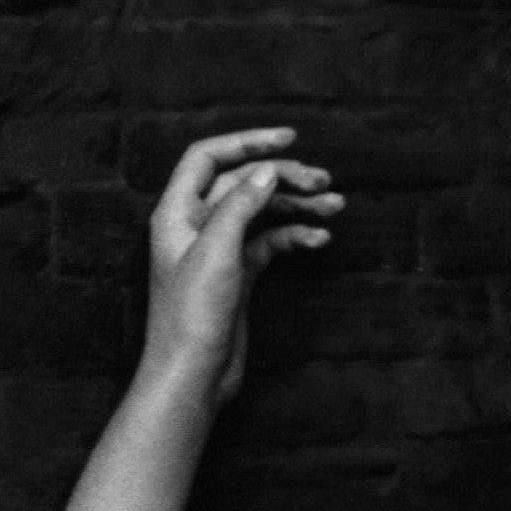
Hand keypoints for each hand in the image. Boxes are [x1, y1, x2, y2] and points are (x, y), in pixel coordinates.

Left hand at [141, 126, 339, 407]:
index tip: (289, 137)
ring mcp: (218, 250)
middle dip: (282, 176)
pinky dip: (294, 236)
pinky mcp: (238, 274)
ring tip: (334, 205)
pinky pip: (270, 242)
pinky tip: (319, 240)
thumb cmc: (191, 316)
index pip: (207, 159)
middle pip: (241, 183)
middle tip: (324, 180)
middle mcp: (195, 227)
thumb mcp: (216, 252)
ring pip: (261, 212)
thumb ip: (240, 206)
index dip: (245, 142)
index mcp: (176, 214)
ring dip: (297, 205)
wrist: (192, 373)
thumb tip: (266, 170)